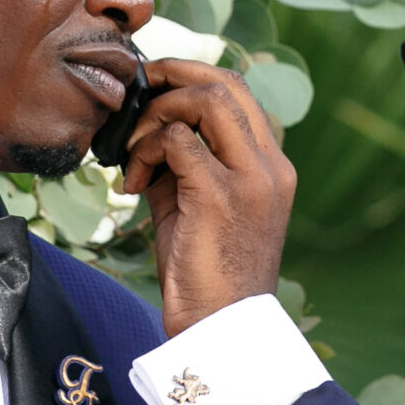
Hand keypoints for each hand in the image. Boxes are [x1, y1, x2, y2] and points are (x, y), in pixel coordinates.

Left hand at [116, 57, 296, 335]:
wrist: (220, 330)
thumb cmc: (206, 273)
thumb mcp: (199, 206)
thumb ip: (185, 163)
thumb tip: (145, 128)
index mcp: (273, 167)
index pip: (239, 93)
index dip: (192, 77)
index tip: (153, 90)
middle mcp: (271, 167)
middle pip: (227, 82)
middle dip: (174, 75)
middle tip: (137, 94)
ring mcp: (251, 180)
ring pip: (207, 101)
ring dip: (157, 115)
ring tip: (133, 150)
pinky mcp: (220, 196)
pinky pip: (178, 142)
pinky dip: (145, 152)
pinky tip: (131, 183)